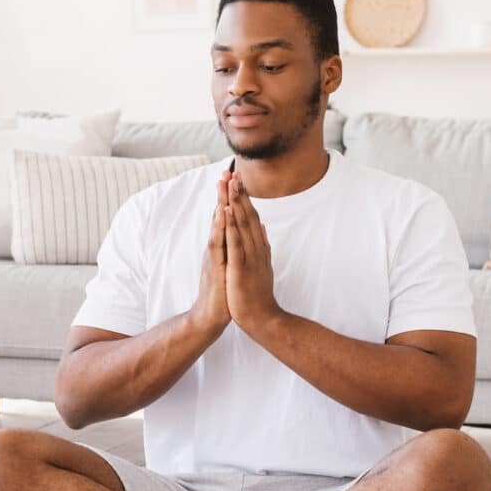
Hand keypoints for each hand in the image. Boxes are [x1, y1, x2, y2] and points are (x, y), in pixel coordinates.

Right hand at [190, 169, 233, 338]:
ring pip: (217, 224)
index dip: (230, 199)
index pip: (226, 218)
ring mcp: (214, 255)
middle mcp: (216, 247)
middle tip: (225, 171)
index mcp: (223, 247)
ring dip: (220, 203)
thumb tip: (236, 236)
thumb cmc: (223, 292)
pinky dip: (220, 226)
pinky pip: (217, 242)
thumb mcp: (230, 266)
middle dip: (223, 193)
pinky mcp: (214, 265)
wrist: (212, 316)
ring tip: (222, 183)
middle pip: (219, 215)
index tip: (234, 179)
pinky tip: (222, 212)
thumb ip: (231, 250)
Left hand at [224, 174, 282, 334]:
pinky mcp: (241, 268)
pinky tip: (227, 212)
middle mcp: (256, 248)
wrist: (262, 318)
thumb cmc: (257, 294)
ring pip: (242, 225)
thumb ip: (262, 245)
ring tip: (230, 184)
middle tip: (232, 172)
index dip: (244, 199)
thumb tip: (263, 228)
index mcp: (258, 247)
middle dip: (239, 194)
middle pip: (247, 216)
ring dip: (235, 203)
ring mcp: (250, 257)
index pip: (251, 218)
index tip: (238, 180)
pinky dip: (231, 226)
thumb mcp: (260, 265)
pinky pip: (235, 243)